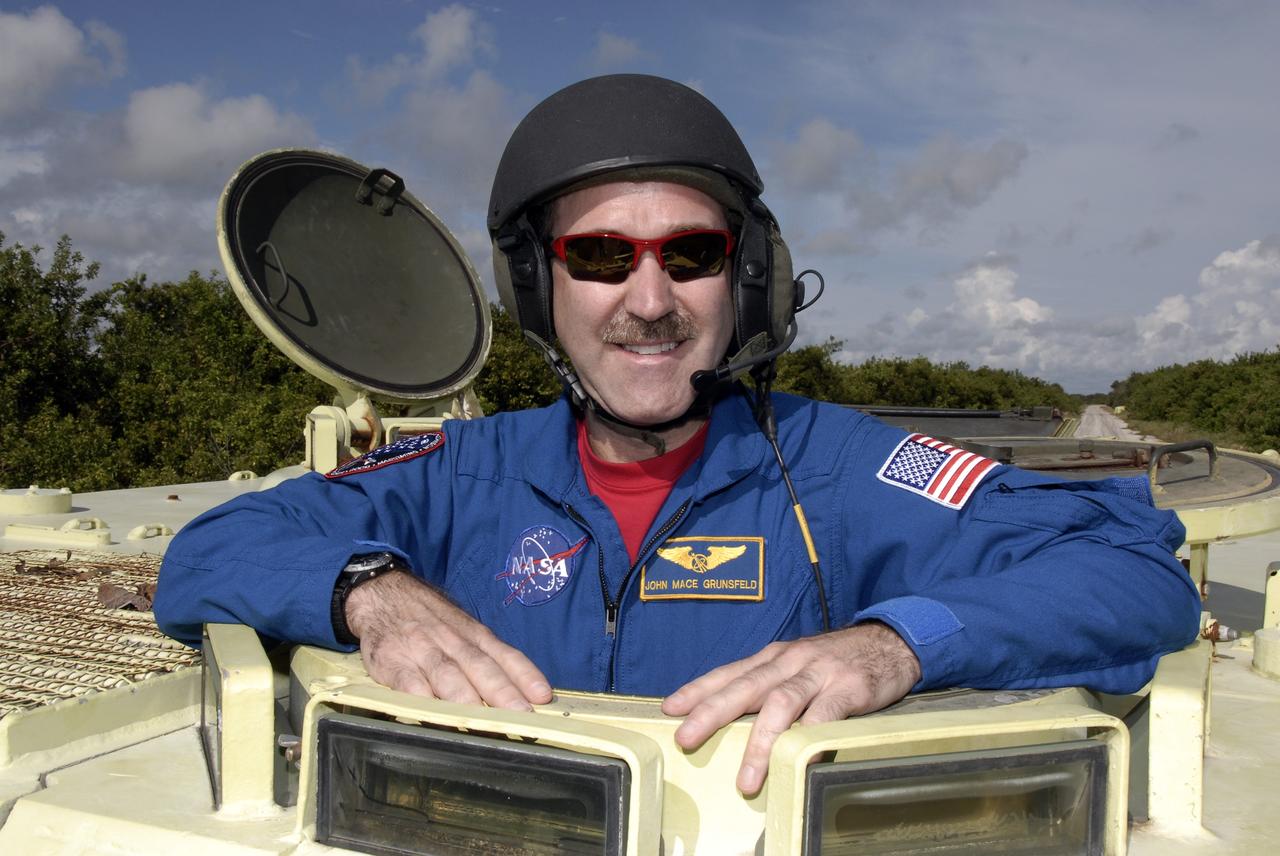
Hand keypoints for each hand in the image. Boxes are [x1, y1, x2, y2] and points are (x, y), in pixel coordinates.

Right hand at [345, 570, 552, 710]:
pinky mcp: (391, 661)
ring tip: (482, 721)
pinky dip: (420, 697)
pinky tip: (431, 712)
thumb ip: (486, 657)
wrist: (382, 592)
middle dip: (502, 692)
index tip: (543, 696)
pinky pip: (407, 681)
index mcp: (473, 635)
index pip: (504, 655)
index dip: (524, 676)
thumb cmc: (430, 618)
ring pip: (447, 674)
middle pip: (479, 667)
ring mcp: (421, 650)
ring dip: (466, 699)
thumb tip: (519, 690)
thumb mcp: (462, 628)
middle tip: (520, 714)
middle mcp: (452, 641)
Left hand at [660, 621, 920, 794]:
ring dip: (760, 742)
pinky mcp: (849, 688)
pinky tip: (797, 759)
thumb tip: (731, 716)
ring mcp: (819, 673)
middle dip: (713, 712)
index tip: (670, 708)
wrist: (890, 641)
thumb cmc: (837, 660)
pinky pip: (826, 714)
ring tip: (746, 778)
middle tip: (686, 737)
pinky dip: (809, 737)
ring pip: (781, 704)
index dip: (699, 689)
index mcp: (774, 657)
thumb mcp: (797, 665)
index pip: (729, 672)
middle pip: (746, 686)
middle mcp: (790, 661)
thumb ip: (769, 686)